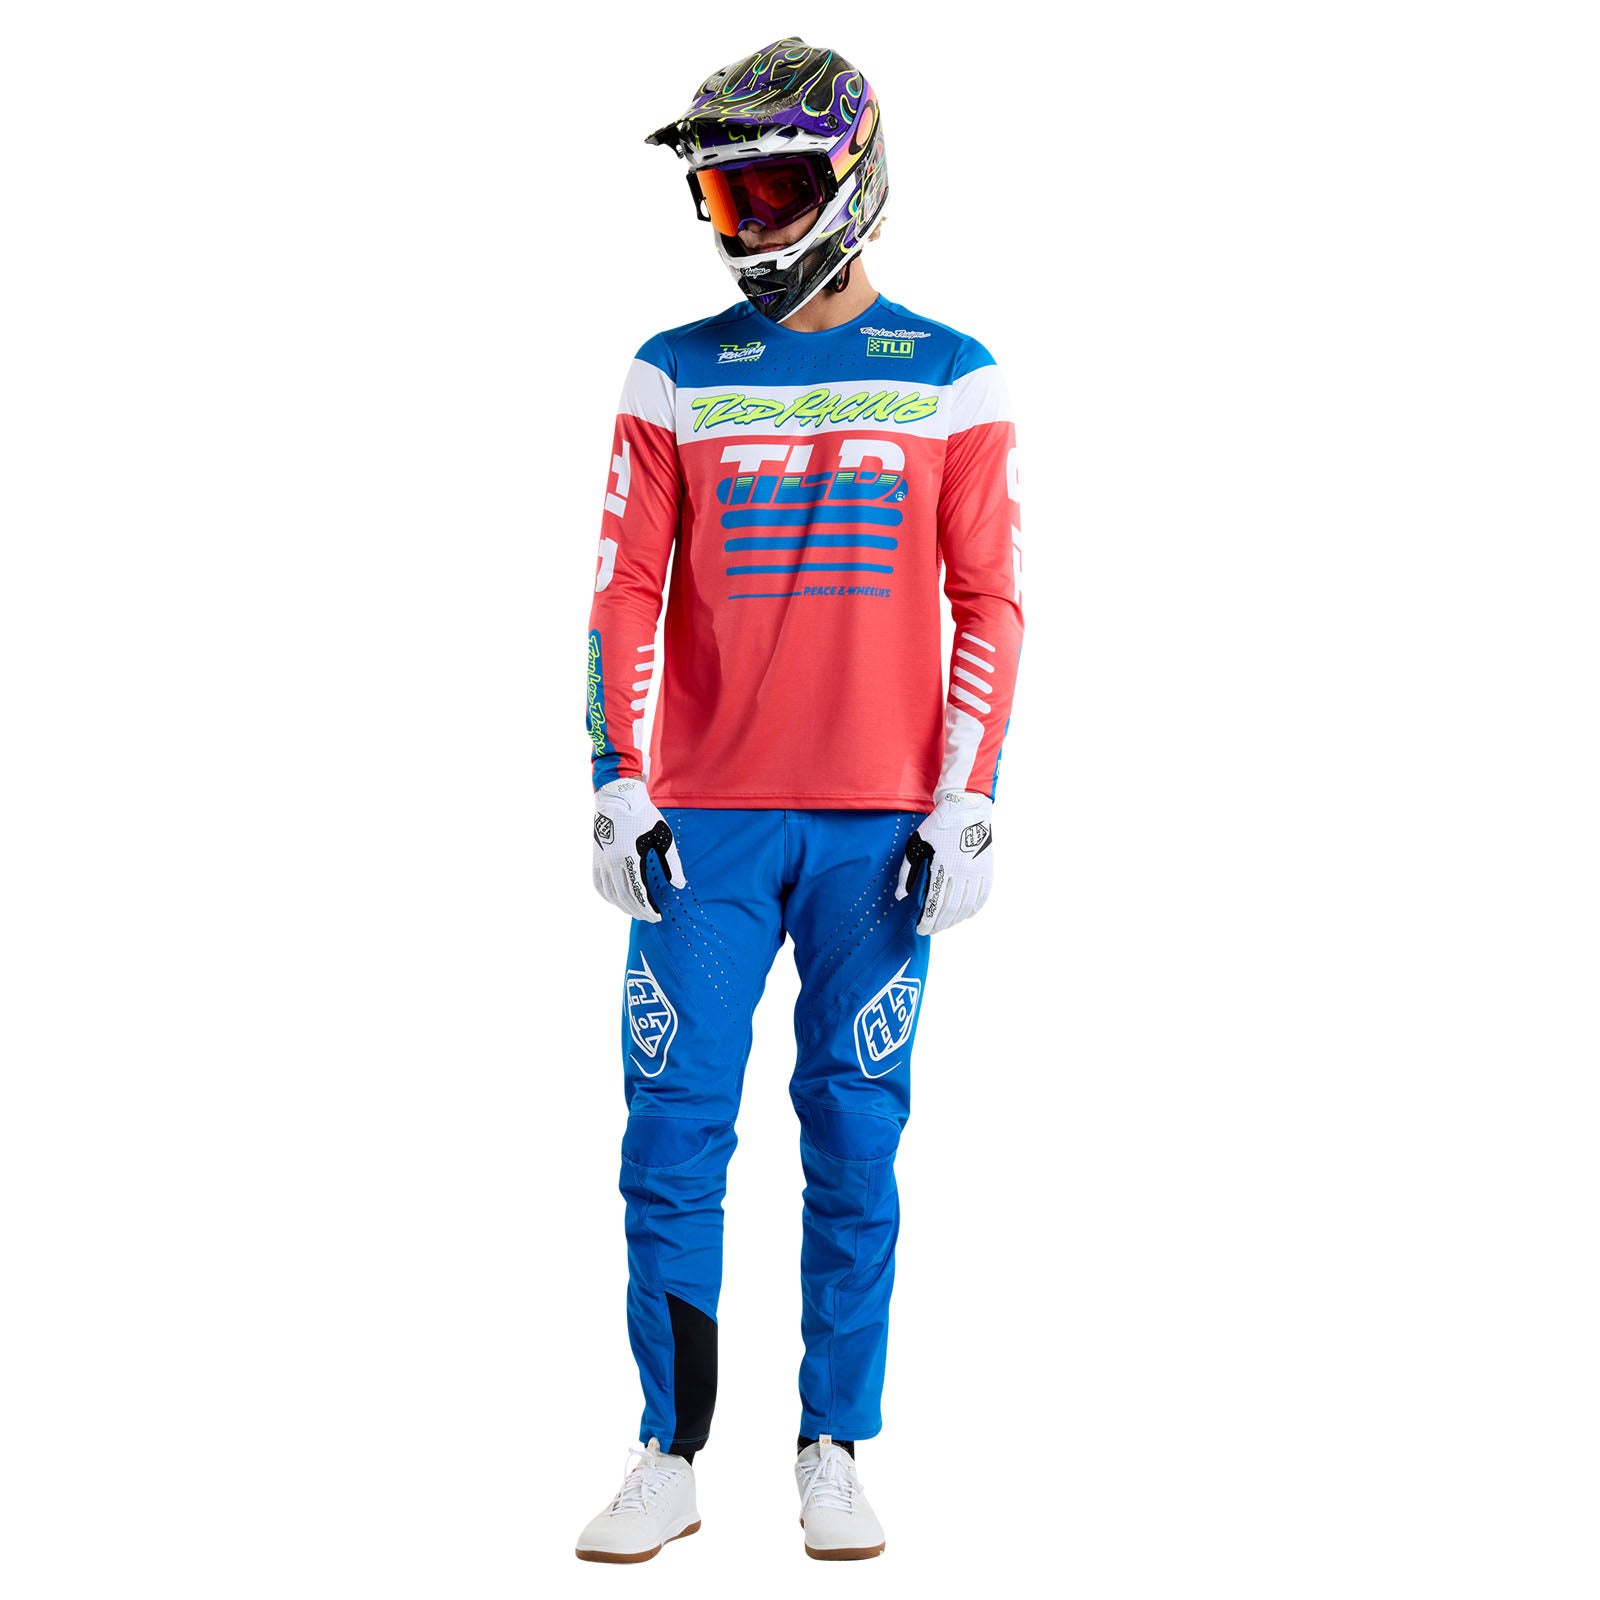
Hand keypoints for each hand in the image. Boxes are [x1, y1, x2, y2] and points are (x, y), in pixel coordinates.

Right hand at [592, 778, 686, 920]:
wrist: (617, 797)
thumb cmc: (643, 815)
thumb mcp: (663, 837)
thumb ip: (672, 863)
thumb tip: (679, 885)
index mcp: (631, 857)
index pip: (639, 892)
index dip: (648, 908)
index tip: (657, 916)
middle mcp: (613, 862)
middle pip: (624, 897)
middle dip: (638, 911)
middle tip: (649, 918)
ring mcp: (602, 860)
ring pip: (610, 894)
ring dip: (623, 907)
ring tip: (635, 912)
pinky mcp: (596, 857)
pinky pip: (599, 884)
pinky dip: (608, 896)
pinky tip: (616, 900)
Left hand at [895, 790, 993, 934]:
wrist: (966, 808)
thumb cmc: (937, 827)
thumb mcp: (916, 846)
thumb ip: (908, 872)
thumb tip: (901, 896)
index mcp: (942, 866)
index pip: (934, 903)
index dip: (927, 921)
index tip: (921, 930)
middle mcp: (962, 872)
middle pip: (951, 909)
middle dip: (939, 924)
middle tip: (931, 930)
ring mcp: (977, 871)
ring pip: (967, 906)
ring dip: (955, 920)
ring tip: (945, 925)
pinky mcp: (987, 869)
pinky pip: (982, 896)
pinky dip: (974, 909)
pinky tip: (965, 916)